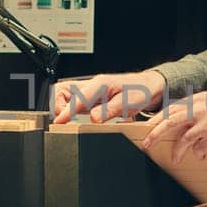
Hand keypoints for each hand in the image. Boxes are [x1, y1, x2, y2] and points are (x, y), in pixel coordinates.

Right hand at [52, 71, 166, 123]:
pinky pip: (74, 100)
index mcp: (99, 84)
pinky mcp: (91, 96)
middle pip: (62, 90)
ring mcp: (90, 90)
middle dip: (59, 106)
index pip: (76, 98)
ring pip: (65, 95)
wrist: (147, 86)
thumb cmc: (139, 92)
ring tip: (69, 120)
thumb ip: (108, 110)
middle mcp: (92, 85)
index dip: (66, 111)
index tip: (59, 122)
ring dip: (63, 107)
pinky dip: (70, 109)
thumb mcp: (127, 103)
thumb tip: (93, 118)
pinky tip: (76, 118)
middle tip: (65, 121)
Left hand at [142, 91, 206, 162]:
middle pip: (169, 121)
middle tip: (146, 143)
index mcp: (199, 98)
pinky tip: (200, 156)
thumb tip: (183, 123)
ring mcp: (206, 122)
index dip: (158, 119)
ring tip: (174, 159)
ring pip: (182, 139)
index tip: (148, 127)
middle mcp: (200, 108)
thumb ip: (199, 109)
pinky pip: (198, 149)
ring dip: (177, 151)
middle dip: (155, 133)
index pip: (172, 108)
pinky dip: (198, 154)